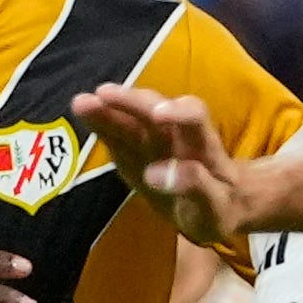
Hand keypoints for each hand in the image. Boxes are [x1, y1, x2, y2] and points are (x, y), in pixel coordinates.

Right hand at [70, 85, 256, 245]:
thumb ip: (195, 188)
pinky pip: (119, 138)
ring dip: (108, 110)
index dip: (179, 112)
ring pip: (131, 121)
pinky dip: (103, 127)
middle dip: (130, 101)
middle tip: (101, 95)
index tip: (159, 114)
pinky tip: (85, 114)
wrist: (219, 204)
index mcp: (203, 146)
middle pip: (155, 108)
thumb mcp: (216, 207)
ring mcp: (155, 142)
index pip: (194, 118)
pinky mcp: (137, 154)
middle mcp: (177, 135)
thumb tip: (156, 175)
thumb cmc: (221, 206)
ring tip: (81, 103)